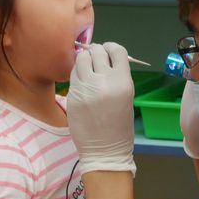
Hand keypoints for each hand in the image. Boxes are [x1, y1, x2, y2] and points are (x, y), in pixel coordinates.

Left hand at [67, 42, 136, 175]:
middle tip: (96, 60)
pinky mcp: (72, 95)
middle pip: (96, 51)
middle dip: (96, 52)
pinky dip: (77, 74)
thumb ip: (117, 75)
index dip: (111, 48)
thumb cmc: (119, 125)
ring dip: (84, 60)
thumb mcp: (126, 97)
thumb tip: (104, 58)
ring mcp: (85, 88)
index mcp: (122, 82)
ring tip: (88, 70)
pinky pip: (73, 75)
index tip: (108, 52)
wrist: (105, 150)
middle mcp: (104, 82)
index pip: (116, 50)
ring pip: (81, 59)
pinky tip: (82, 82)